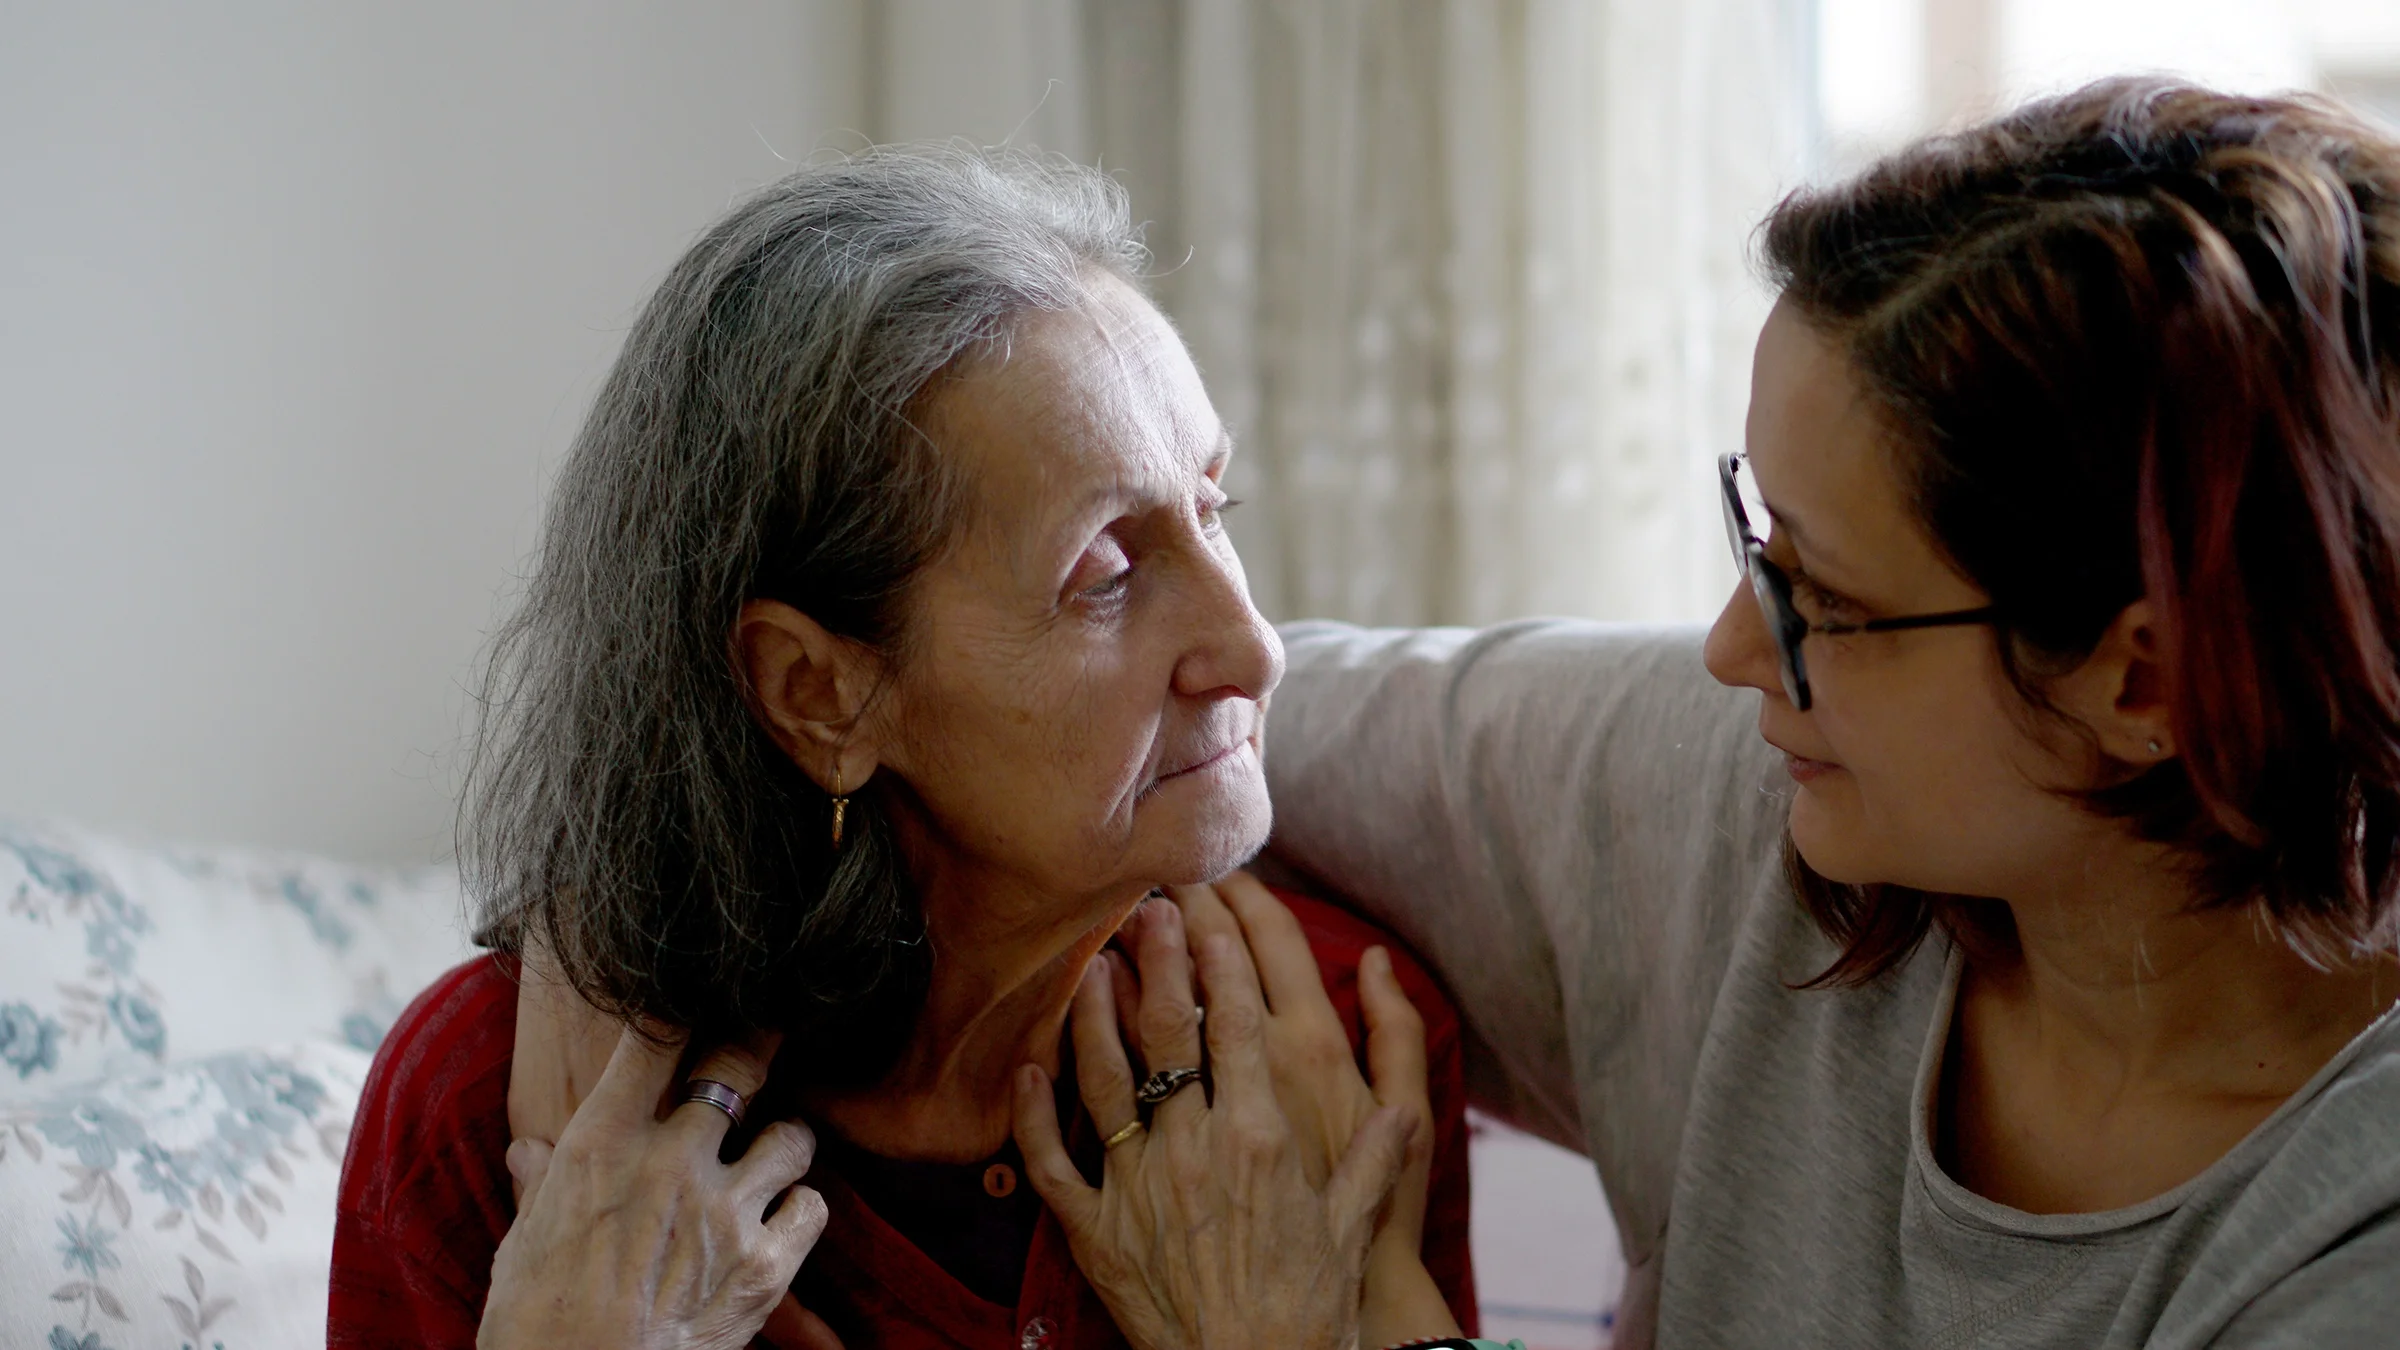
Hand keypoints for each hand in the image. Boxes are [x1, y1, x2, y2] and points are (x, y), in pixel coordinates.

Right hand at [480, 1023, 831, 1349]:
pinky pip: (813, 1207)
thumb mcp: (522, 1246)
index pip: (654, 1039)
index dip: (681, 1009)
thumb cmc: (536, 1327)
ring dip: (784, 1143)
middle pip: (739, 1065)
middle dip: (757, 1045)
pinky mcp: (765, 1266)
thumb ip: (540, 1187)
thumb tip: (529, 1149)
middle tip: (768, 1036)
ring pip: (792, 1136)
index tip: (697, 1000)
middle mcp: (671, 1162)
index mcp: (601, 1145)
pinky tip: (782, 1219)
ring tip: (772, 1153)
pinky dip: (801, 1210)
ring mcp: (725, 1211)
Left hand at [1013, 901, 1416, 1349]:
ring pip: (1104, 1080)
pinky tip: (1025, 1069)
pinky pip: (1053, 1163)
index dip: (1221, 961)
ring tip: (1091, 964)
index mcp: (1262, 1137)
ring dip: (1093, 1016)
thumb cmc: (1311, 1305)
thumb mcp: (1358, 1223)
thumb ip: (1377, 1151)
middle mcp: (1196, 1150)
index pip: (1236, 1025)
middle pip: (1167, 1034)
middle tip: (1146, 906)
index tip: (1212, 912)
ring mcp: (1139, 1187)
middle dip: (1157, 960)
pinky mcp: (1096, 1231)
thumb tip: (1402, 1100)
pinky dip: (1033, 1115)